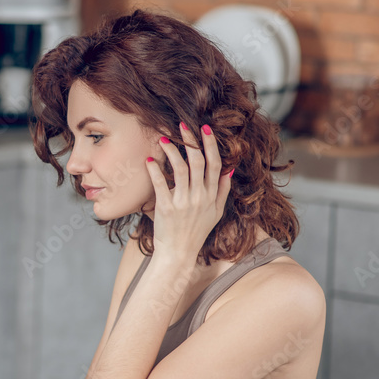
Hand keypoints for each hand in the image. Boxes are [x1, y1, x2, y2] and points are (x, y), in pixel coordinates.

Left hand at [147, 123, 231, 260]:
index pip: (215, 164)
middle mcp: (200, 196)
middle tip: (182, 125)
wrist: (179, 253)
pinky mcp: (166, 208)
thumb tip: (229, 169)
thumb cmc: (196, 232)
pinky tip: (149, 160)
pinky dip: (155, 170)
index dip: (210, 144)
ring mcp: (183, 202)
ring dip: (172, 151)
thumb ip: (222, 190)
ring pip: (181, 169)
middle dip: (191, 141)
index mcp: (212, 195)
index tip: (204, 128)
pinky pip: (160, 184)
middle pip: (198, 162)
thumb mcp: (216, 212)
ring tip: (163, 139)